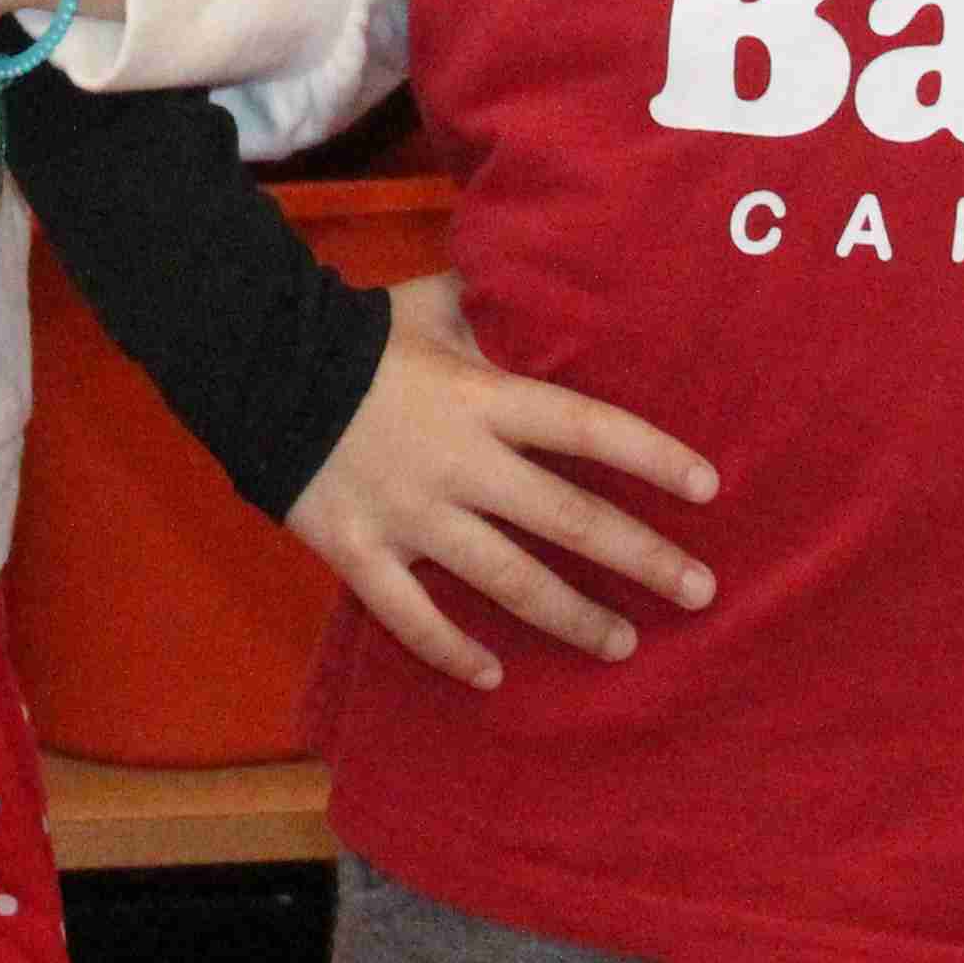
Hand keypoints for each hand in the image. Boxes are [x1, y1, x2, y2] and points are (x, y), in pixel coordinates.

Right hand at [288, 273, 716, 694]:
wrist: (254, 364)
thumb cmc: (357, 332)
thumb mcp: (432, 303)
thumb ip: (493, 308)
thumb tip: (543, 287)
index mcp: (481, 398)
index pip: (587, 427)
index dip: (652, 456)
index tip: (708, 488)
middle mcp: (459, 463)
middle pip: (567, 518)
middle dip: (642, 557)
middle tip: (700, 591)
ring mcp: (411, 515)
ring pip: (506, 580)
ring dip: (571, 616)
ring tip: (623, 642)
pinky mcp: (359, 552)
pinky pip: (412, 617)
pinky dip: (452, 651)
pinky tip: (492, 675)